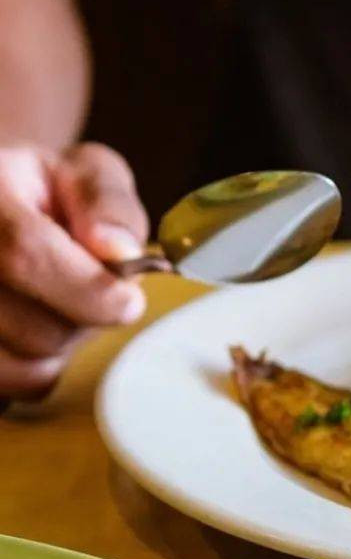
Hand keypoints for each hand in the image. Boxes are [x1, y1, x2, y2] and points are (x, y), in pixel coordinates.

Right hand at [0, 142, 147, 401]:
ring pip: (16, 364)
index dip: (86, 287)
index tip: (130, 301)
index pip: (23, 252)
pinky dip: (32, 370)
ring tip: (55, 304)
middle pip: (27, 324)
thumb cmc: (45, 190)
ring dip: (59, 347)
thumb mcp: (85, 172)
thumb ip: (109, 204)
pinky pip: (6, 386)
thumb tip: (120, 251)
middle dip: (83, 319)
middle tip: (91, 291)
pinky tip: (29, 328)